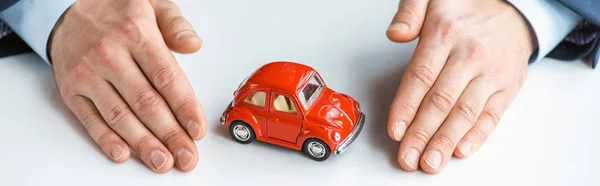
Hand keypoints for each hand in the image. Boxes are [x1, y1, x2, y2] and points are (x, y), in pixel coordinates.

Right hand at [50, 0, 205, 172]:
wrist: (65, 7)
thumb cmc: (116, 11)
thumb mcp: (152, 4)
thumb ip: (176, 24)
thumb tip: (193, 45)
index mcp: (136, 34)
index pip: (166, 78)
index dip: (184, 107)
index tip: (196, 129)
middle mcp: (110, 55)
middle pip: (146, 103)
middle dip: (170, 134)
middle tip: (187, 155)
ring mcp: (88, 74)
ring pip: (120, 116)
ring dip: (143, 143)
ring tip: (162, 161)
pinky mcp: (71, 89)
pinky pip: (90, 119)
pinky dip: (106, 139)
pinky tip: (124, 153)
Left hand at [385, 0, 532, 173]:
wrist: (514, 8)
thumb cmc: (466, 8)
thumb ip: (409, 12)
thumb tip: (395, 34)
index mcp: (446, 34)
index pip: (421, 77)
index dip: (406, 107)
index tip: (395, 130)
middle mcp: (470, 54)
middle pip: (441, 101)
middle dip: (422, 134)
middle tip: (408, 157)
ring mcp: (492, 72)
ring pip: (465, 113)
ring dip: (445, 142)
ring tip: (430, 162)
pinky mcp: (508, 86)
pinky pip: (492, 115)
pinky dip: (476, 136)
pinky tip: (460, 150)